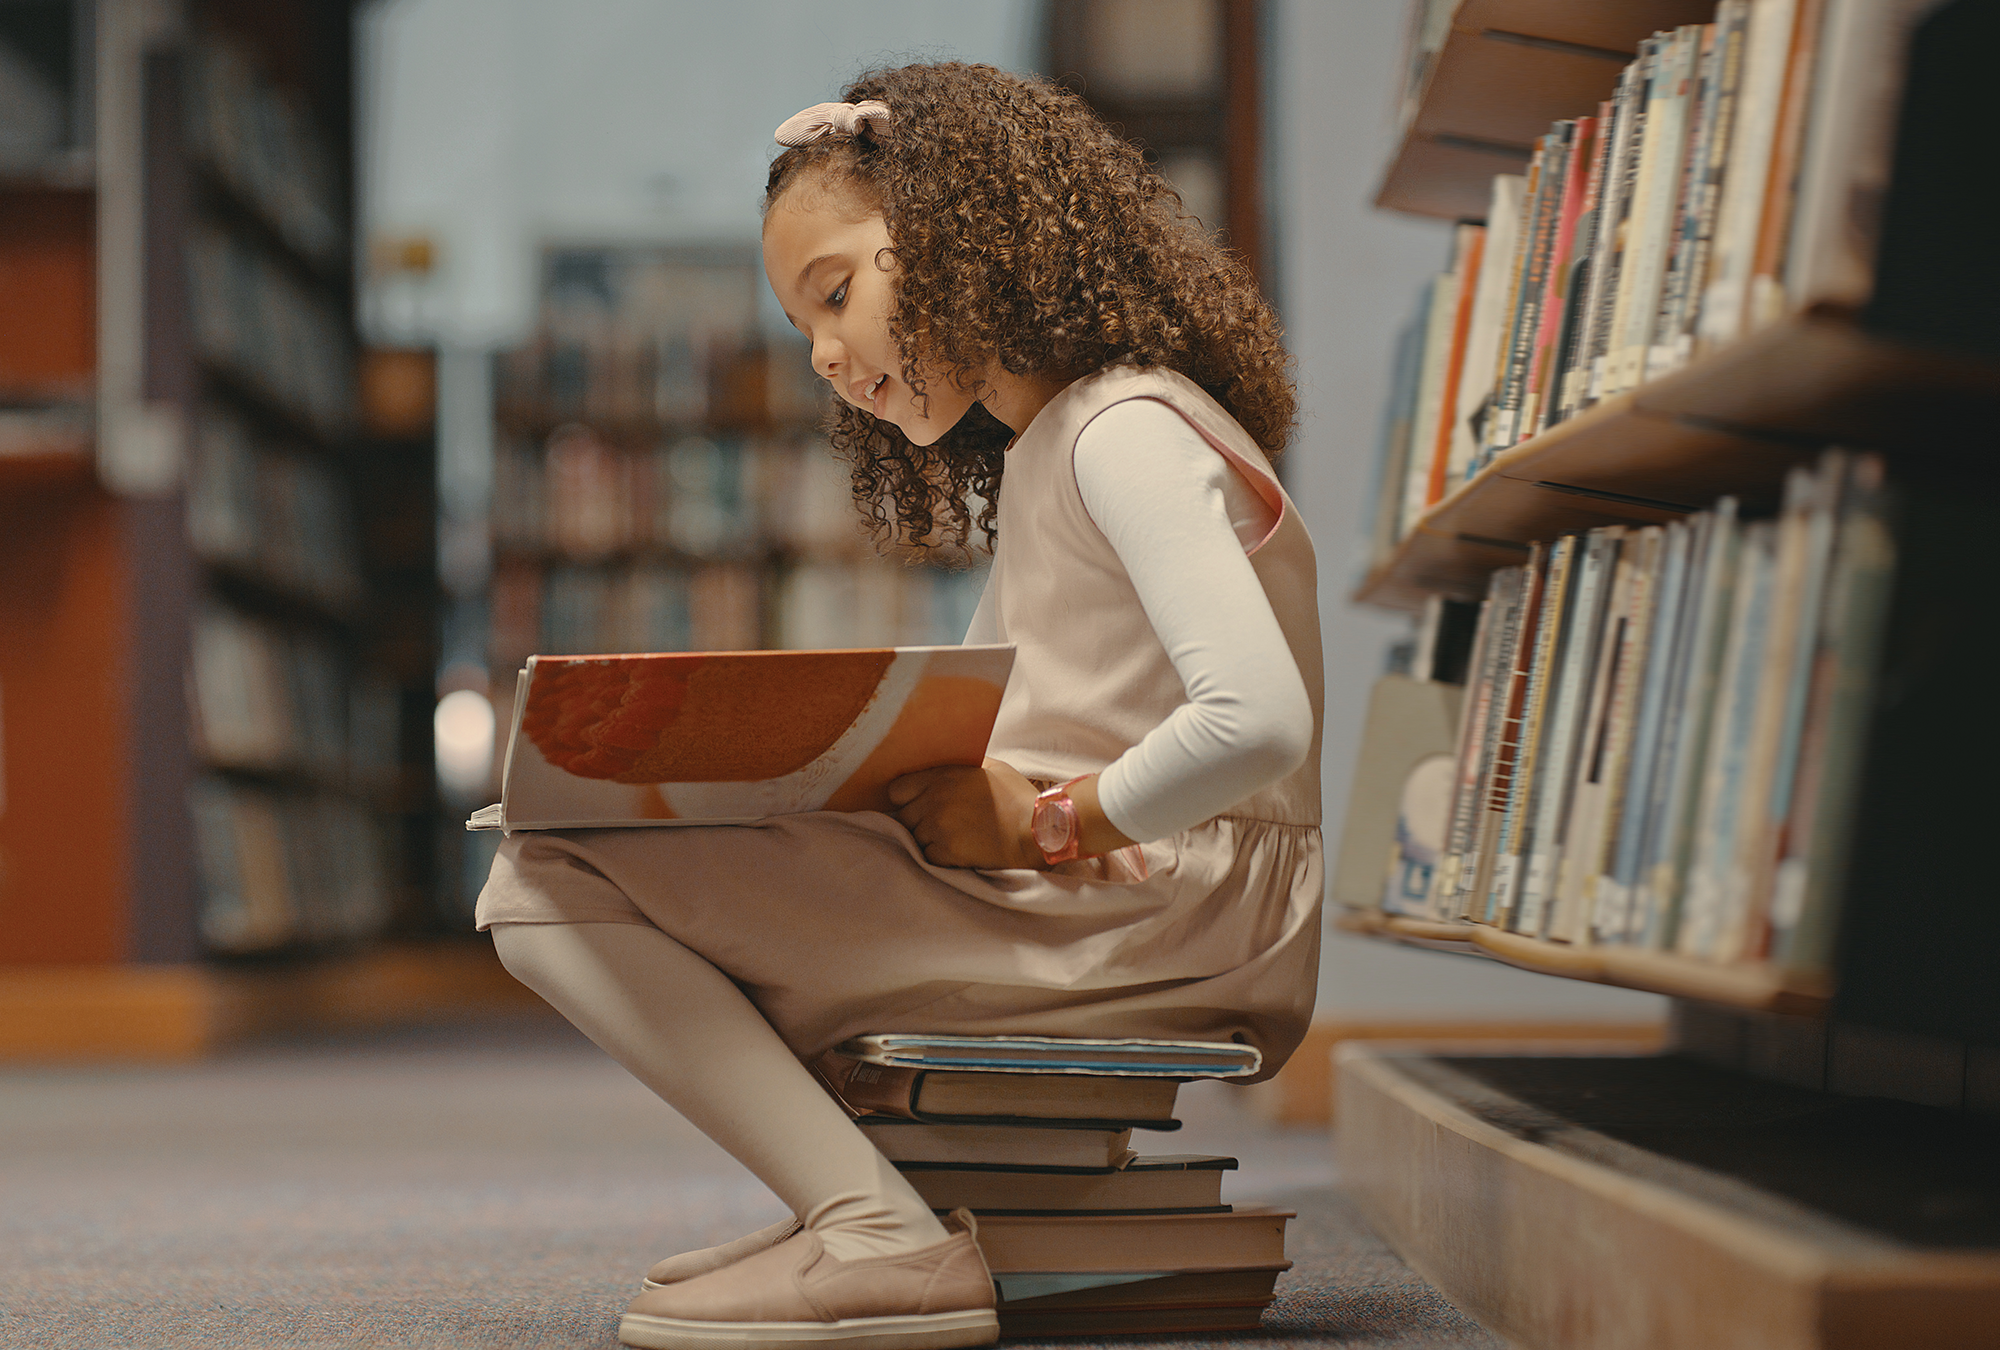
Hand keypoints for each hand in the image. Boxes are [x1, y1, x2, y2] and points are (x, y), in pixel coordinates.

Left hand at [888, 758, 1041, 869]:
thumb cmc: (1017, 797)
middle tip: (939, 823)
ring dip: (928, 839)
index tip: (916, 802)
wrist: (1034, 830)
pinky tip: (956, 850)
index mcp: (942, 777)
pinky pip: (927, 856)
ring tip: (951, 837)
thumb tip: (952, 761)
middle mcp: (934, 801)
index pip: (897, 789)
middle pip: (903, 816)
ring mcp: (938, 827)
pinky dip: (938, 856)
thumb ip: (965, 764)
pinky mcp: (945, 851)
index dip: (905, 797)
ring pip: (914, 837)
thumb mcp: (992, 767)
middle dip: (917, 820)